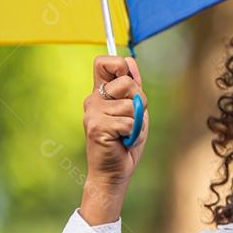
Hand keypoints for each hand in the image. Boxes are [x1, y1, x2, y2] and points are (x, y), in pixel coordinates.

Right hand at [81, 55, 149, 220]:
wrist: (114, 172)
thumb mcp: (133, 110)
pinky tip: (123, 141)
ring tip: (126, 133)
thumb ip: (132, 87)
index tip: (127, 78)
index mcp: (100, 93)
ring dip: (137, 121)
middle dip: (139, 100)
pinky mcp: (97, 127)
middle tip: (131, 118)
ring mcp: (93, 113)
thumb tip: (129, 60)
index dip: (118, 64)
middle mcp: (93, 100)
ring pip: (131, 105)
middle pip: (126, 82)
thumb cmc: (125, 141)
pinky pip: (129, 122)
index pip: (102, 62)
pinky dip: (134, 134)